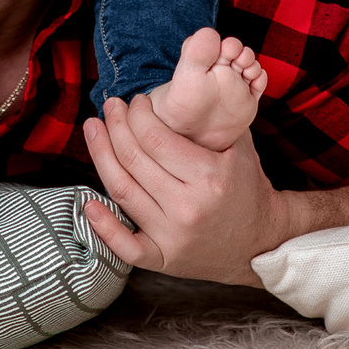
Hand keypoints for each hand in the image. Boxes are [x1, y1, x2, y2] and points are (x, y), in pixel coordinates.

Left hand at [80, 94, 288, 285]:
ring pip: (123, 192)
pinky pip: (126, 248)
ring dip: (101, 156)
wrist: (261, 242)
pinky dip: (104, 227)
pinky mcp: (164, 259)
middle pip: (134, 160)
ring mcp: (173, 236)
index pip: (156, 139)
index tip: (136, 102)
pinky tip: (88, 203)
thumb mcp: (239, 148)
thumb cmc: (247, 189)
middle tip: (110, 107)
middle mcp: (187, 207)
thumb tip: (174, 90)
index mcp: (209, 177)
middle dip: (116, 126)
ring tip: (94, 130)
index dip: (138, 115)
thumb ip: (211, 121)